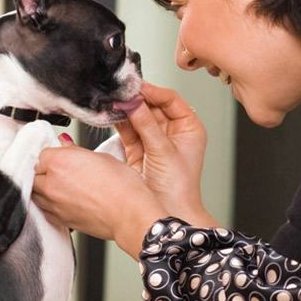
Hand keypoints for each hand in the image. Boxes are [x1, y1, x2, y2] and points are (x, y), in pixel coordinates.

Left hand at [33, 135, 167, 257]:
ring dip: (42, 188)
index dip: (52, 154)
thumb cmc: (122, 186)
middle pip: (33, 174)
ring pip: (35, 193)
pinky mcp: (60, 220)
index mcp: (58, 162)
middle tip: (61, 171)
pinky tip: (64, 201)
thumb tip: (65, 144)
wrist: (130, 215)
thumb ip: (76, 151)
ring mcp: (53, 204)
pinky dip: (49, 205)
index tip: (60, 156)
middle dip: (43, 171)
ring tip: (62, 186)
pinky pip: (44, 210)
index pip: (41, 154)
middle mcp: (51, 184)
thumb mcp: (101, 158)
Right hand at [115, 82, 215, 225]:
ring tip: (113, 102)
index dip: (153, 92)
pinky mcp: (138, 149)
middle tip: (121, 93)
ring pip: (138, 116)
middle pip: (152, 106)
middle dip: (136, 100)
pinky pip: (128, 130)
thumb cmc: (178, 188)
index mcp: (189, 128)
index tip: (137, 87)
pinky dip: (119, 122)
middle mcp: (172, 132)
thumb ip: (147, 124)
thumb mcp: (164, 151)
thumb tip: (134, 102)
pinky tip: (111, 114)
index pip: (171, 99)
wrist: (167, 213)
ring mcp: (154, 140)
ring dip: (126, 110)